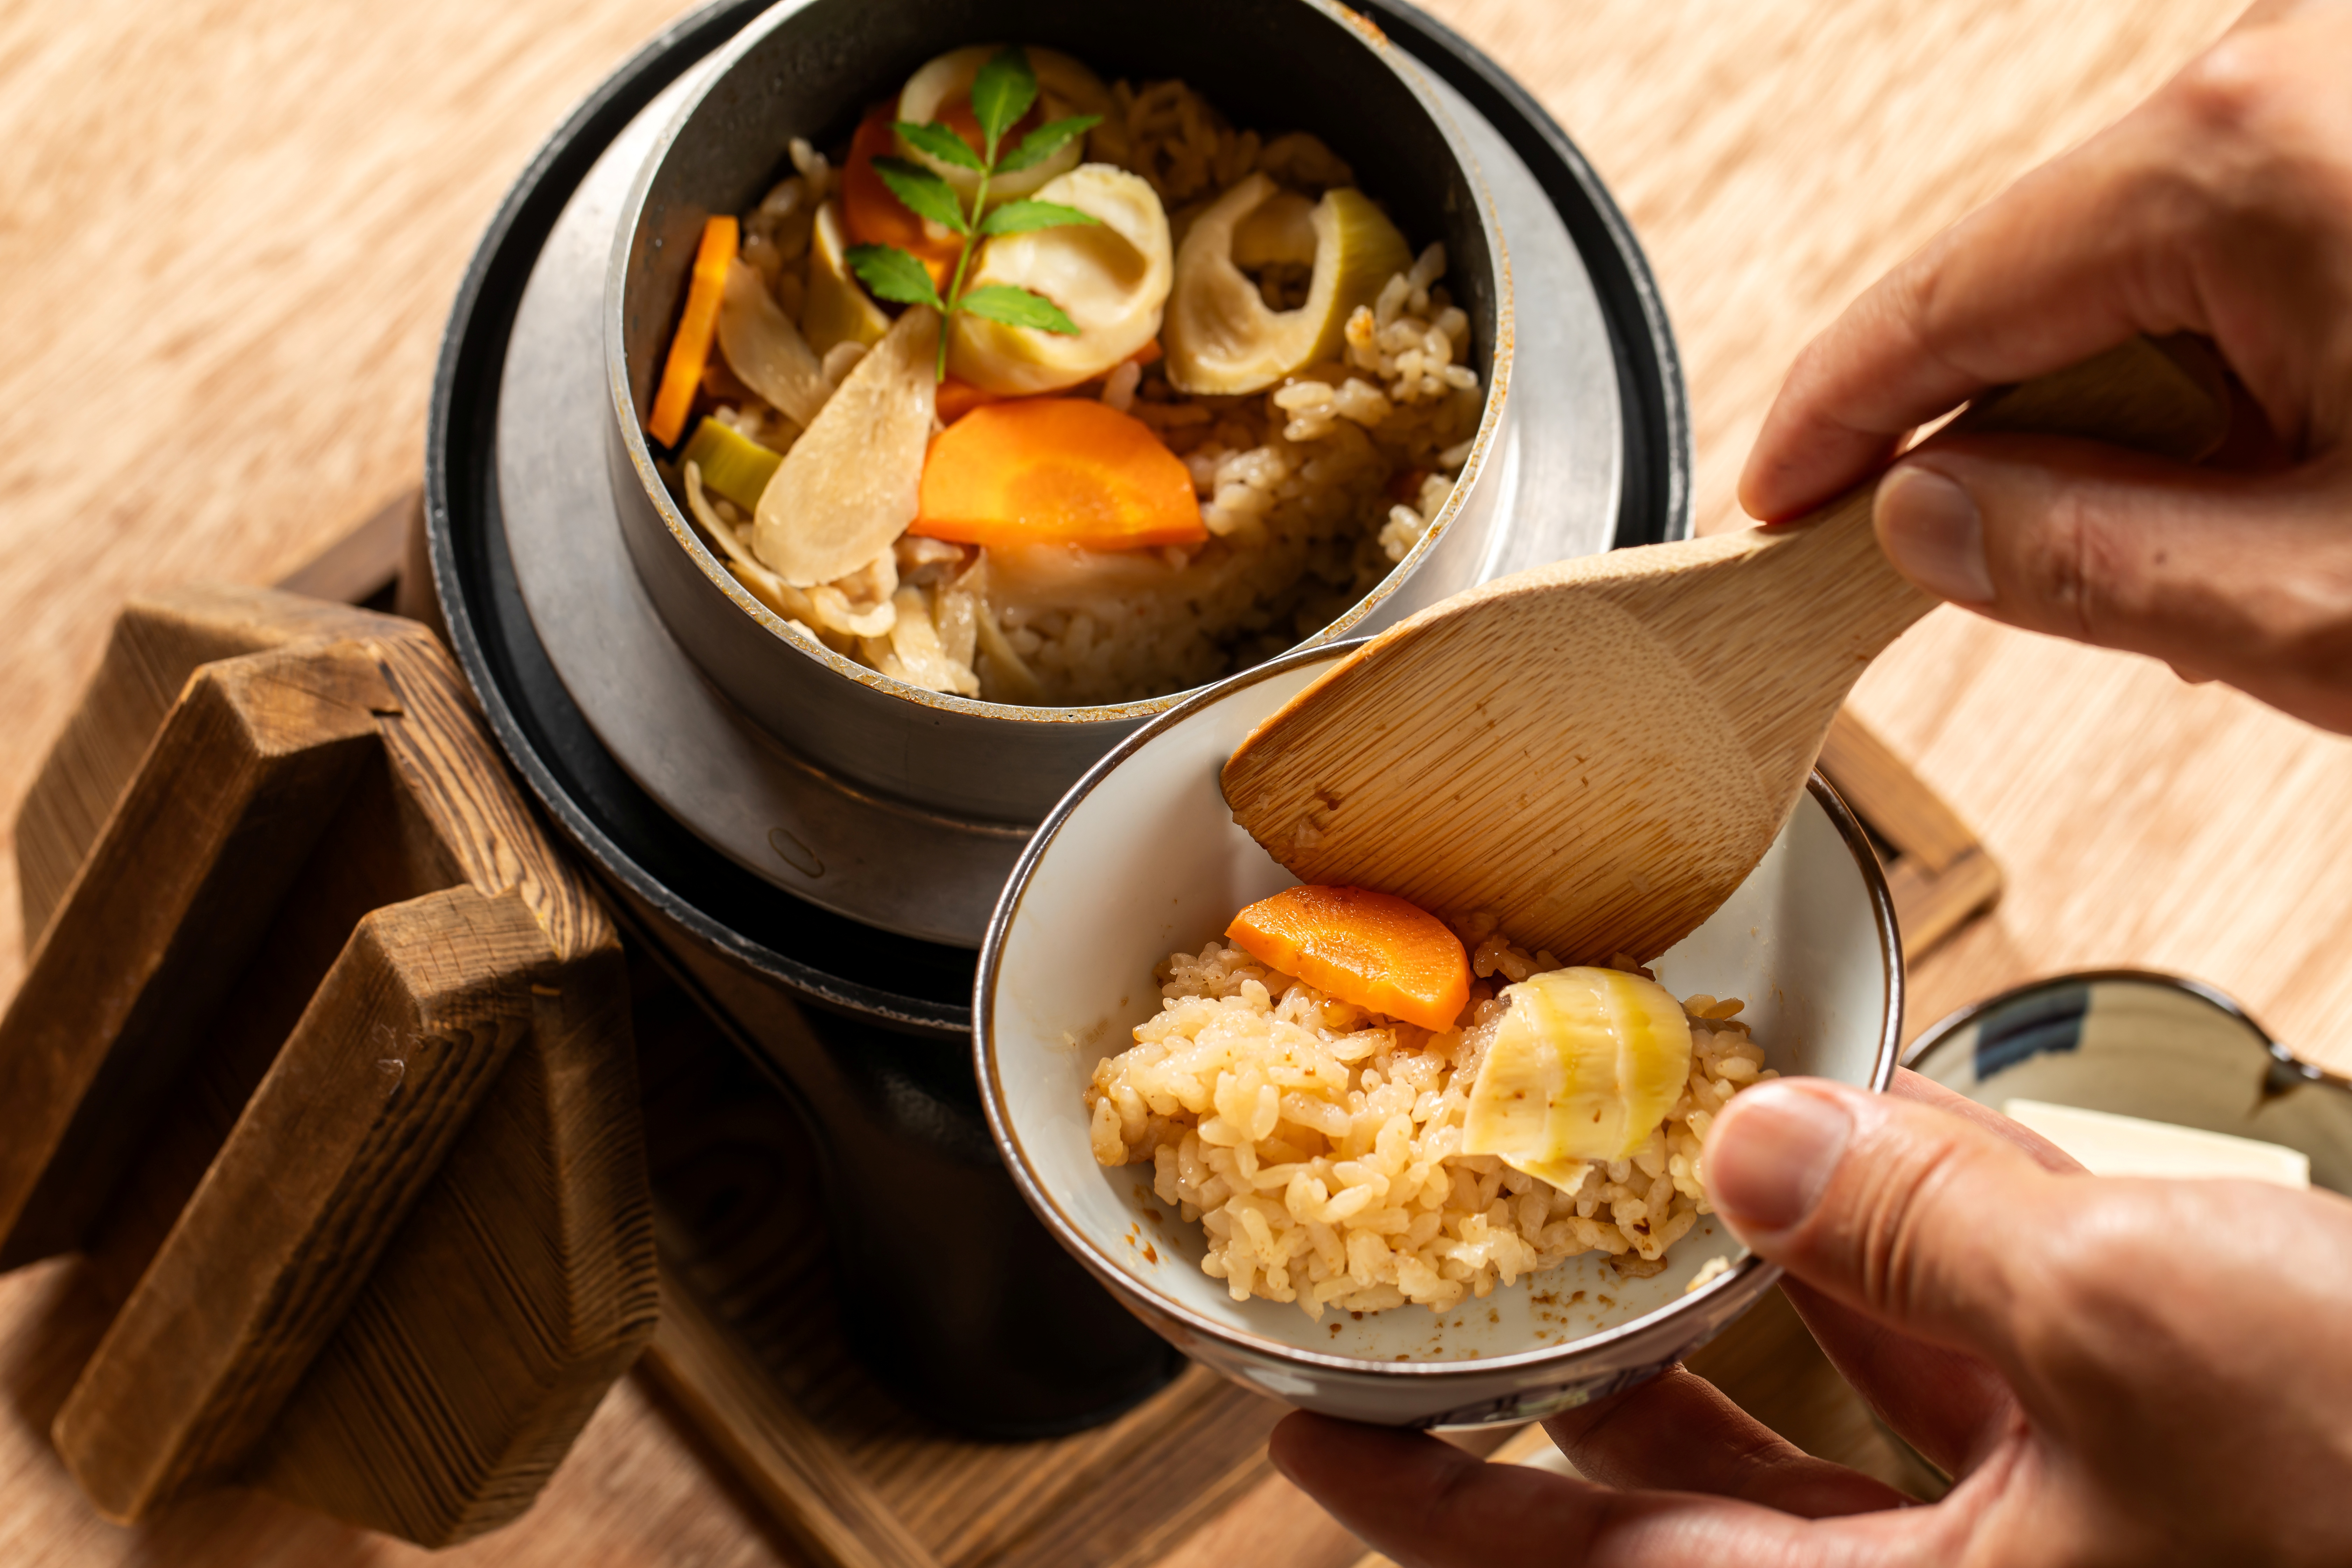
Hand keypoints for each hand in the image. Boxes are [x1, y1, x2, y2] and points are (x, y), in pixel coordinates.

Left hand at [1268, 1069, 2351, 1565]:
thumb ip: (1928, 1225)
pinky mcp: (2148, 1475)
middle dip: (1600, 1350)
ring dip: (1768, 1281)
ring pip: (1839, 1415)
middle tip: (1488, 1231)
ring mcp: (2055, 1541)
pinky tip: (1889, 1146)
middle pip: (1686, 1489)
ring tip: (1674, 1152)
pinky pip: (1982, 1374)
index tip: (1297, 1413)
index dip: (1414, 1497)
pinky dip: (1931, 1263)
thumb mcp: (2152, 1332)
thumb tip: (1769, 1146)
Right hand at [1739, 0, 2351, 734]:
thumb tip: (1923, 521)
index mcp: (2239, 159)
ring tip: (2229, 547)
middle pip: (2040, 278)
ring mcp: (2345, 97)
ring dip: (2141, 420)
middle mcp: (2292, 80)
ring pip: (2147, 270)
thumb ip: (2086, 562)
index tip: (1779, 502)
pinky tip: (2298, 469)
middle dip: (2015, 440)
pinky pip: (2249, 245)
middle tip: (2017, 576)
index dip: (1834, 418)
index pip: (1943, 296)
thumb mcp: (2323, 599)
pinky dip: (2233, 369)